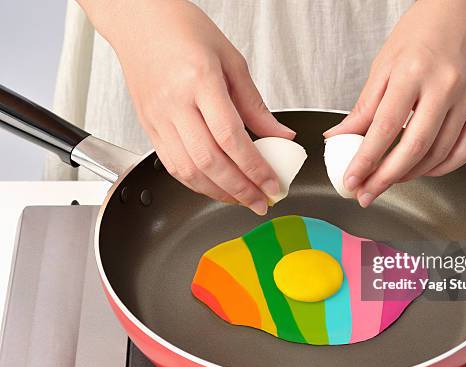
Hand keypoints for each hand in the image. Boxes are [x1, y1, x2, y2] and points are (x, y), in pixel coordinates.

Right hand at [86, 0, 294, 214]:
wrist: (140, 20)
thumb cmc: (184, 31)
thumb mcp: (232, 61)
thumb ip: (255, 106)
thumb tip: (280, 137)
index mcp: (200, 80)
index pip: (231, 138)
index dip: (255, 168)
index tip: (273, 185)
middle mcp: (175, 103)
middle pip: (210, 161)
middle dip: (240, 189)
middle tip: (261, 202)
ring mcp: (157, 117)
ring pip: (188, 169)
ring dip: (218, 192)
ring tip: (241, 199)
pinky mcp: (148, 126)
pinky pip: (171, 165)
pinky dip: (196, 182)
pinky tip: (215, 187)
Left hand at [325, 0, 465, 206]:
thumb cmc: (422, 31)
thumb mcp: (384, 63)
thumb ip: (364, 106)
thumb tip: (338, 137)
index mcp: (412, 72)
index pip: (384, 129)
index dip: (365, 161)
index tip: (352, 180)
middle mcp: (444, 86)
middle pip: (413, 148)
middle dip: (385, 179)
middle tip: (367, 194)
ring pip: (439, 154)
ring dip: (410, 175)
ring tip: (389, 180)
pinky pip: (464, 151)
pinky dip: (441, 168)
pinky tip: (422, 170)